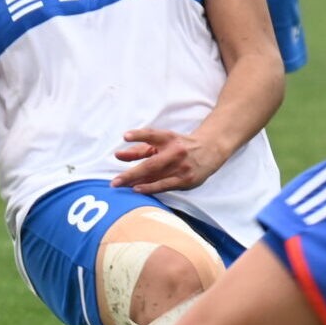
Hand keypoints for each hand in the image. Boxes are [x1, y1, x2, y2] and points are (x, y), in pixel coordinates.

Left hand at [112, 127, 228, 193]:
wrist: (210, 150)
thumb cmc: (179, 146)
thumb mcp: (161, 143)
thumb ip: (139, 149)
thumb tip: (118, 156)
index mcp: (169, 138)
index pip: (152, 135)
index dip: (139, 135)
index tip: (125, 136)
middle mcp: (175, 152)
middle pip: (151, 163)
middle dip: (131, 173)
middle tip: (115, 181)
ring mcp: (181, 167)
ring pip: (156, 177)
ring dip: (136, 182)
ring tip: (121, 185)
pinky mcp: (186, 180)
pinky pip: (164, 186)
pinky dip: (150, 188)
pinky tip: (138, 189)